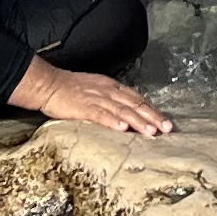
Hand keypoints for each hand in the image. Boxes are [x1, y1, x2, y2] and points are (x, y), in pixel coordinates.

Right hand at [14, 58, 169, 136]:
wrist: (49, 84)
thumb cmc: (71, 90)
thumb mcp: (97, 90)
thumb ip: (112, 100)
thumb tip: (129, 113)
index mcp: (112, 87)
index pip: (137, 98)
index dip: (153, 109)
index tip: (165, 121)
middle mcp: (108, 91)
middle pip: (135, 103)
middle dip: (153, 116)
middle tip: (167, 128)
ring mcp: (96, 98)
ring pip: (122, 110)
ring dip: (138, 121)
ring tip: (151, 131)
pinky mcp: (83, 107)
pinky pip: (100, 114)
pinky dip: (112, 121)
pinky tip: (122, 128)